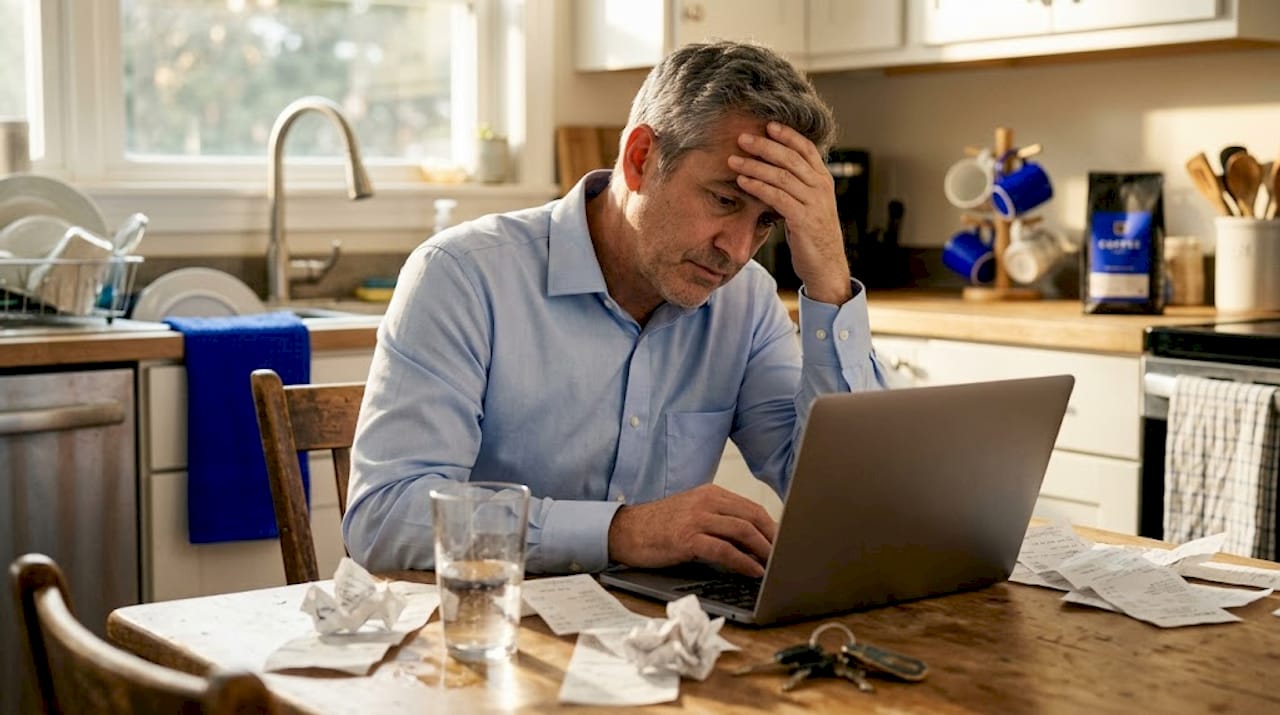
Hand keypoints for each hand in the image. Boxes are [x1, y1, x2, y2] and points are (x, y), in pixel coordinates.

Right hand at [607, 484, 776, 576]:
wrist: (625, 532)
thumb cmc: (658, 527)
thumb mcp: (692, 514)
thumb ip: (718, 520)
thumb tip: (750, 541)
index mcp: (710, 494)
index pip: (752, 508)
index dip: (772, 527)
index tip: (784, 544)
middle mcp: (706, 501)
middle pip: (753, 517)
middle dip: (774, 539)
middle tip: (786, 556)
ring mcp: (696, 519)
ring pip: (743, 531)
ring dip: (764, 550)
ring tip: (775, 566)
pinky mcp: (687, 539)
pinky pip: (725, 550)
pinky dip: (744, 562)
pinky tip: (753, 571)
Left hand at [730, 122, 851, 304]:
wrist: (827, 266)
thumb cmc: (813, 235)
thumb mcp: (809, 205)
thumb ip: (798, 186)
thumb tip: (775, 169)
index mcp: (823, 180)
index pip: (807, 149)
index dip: (788, 135)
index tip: (768, 124)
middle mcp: (821, 188)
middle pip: (791, 158)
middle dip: (765, 145)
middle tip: (742, 138)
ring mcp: (814, 203)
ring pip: (781, 175)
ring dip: (755, 165)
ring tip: (733, 159)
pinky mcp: (804, 219)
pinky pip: (777, 197)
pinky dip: (758, 186)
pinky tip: (743, 181)